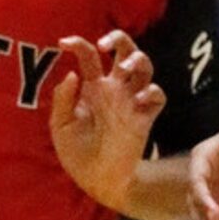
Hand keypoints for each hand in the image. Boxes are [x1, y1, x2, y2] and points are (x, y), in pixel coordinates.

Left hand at [49, 30, 164, 210]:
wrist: (98, 180)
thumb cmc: (77, 154)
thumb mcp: (61, 126)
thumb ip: (63, 100)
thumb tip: (72, 73)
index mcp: (92, 87)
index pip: (88, 56)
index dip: (77, 43)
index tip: (63, 43)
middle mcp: (114, 89)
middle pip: (125, 50)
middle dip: (118, 39)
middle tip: (104, 45)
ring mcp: (131, 101)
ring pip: (145, 67)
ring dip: (137, 60)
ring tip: (124, 68)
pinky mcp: (145, 118)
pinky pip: (157, 95)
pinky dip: (152, 92)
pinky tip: (139, 99)